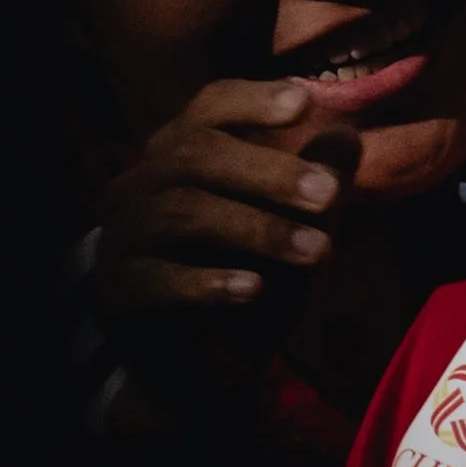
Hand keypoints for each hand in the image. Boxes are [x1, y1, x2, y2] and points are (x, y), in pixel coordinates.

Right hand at [91, 79, 355, 327]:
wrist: (198, 366)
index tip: (305, 103)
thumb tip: (347, 136)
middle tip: (329, 194)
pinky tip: (256, 290)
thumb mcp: (295, 233)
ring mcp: (123, 235)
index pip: (209, 109)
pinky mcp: (118, 290)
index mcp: (181, 156)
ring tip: (318, 251)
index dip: (252, 100)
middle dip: (268, 172)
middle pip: (194, 153)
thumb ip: (317, 187)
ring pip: (185, 213)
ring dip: (258, 229)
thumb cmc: (247, 281)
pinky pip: (161, 278)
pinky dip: (212, 282)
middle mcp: (142, 184)